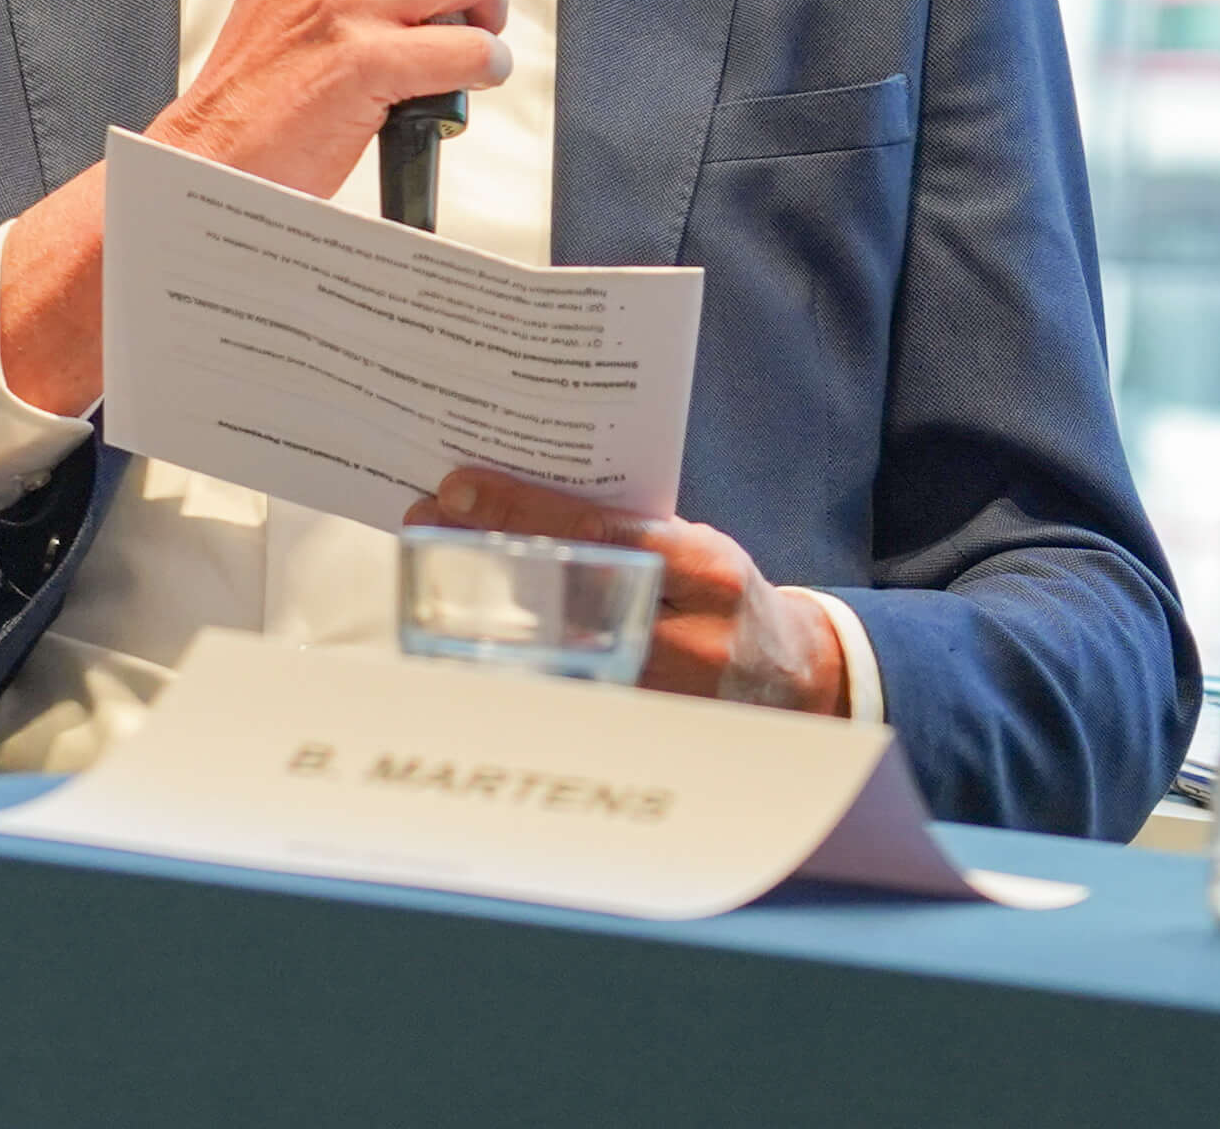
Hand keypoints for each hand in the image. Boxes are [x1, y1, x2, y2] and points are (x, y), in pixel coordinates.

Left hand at [411, 466, 847, 716]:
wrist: (793, 679)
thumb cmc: (727, 597)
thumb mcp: (697, 547)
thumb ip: (629, 530)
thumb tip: (519, 501)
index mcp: (706, 570)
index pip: (601, 533)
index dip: (523, 510)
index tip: (459, 487)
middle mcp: (690, 636)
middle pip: (564, 594)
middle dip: (489, 555)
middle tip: (426, 522)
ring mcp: (664, 695)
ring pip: (555, 652)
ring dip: (485, 608)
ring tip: (434, 574)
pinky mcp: (642, 731)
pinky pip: (565, 694)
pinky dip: (513, 663)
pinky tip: (468, 638)